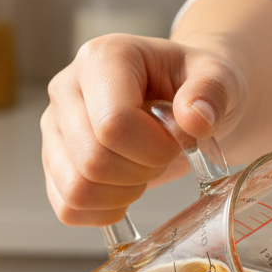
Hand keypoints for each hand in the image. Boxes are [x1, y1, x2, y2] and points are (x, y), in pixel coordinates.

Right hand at [41, 34, 245, 226]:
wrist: (184, 102)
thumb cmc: (195, 89)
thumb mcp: (218, 79)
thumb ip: (211, 92)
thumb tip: (195, 118)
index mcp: (102, 59)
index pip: (113, 125)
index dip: (155, 149)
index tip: (177, 141)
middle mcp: (66, 89)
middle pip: (93, 161)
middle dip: (141, 173)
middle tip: (161, 157)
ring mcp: (54, 128)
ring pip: (76, 190)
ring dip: (122, 195)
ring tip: (142, 171)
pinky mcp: (53, 163)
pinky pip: (68, 209)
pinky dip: (103, 212)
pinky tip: (126, 191)